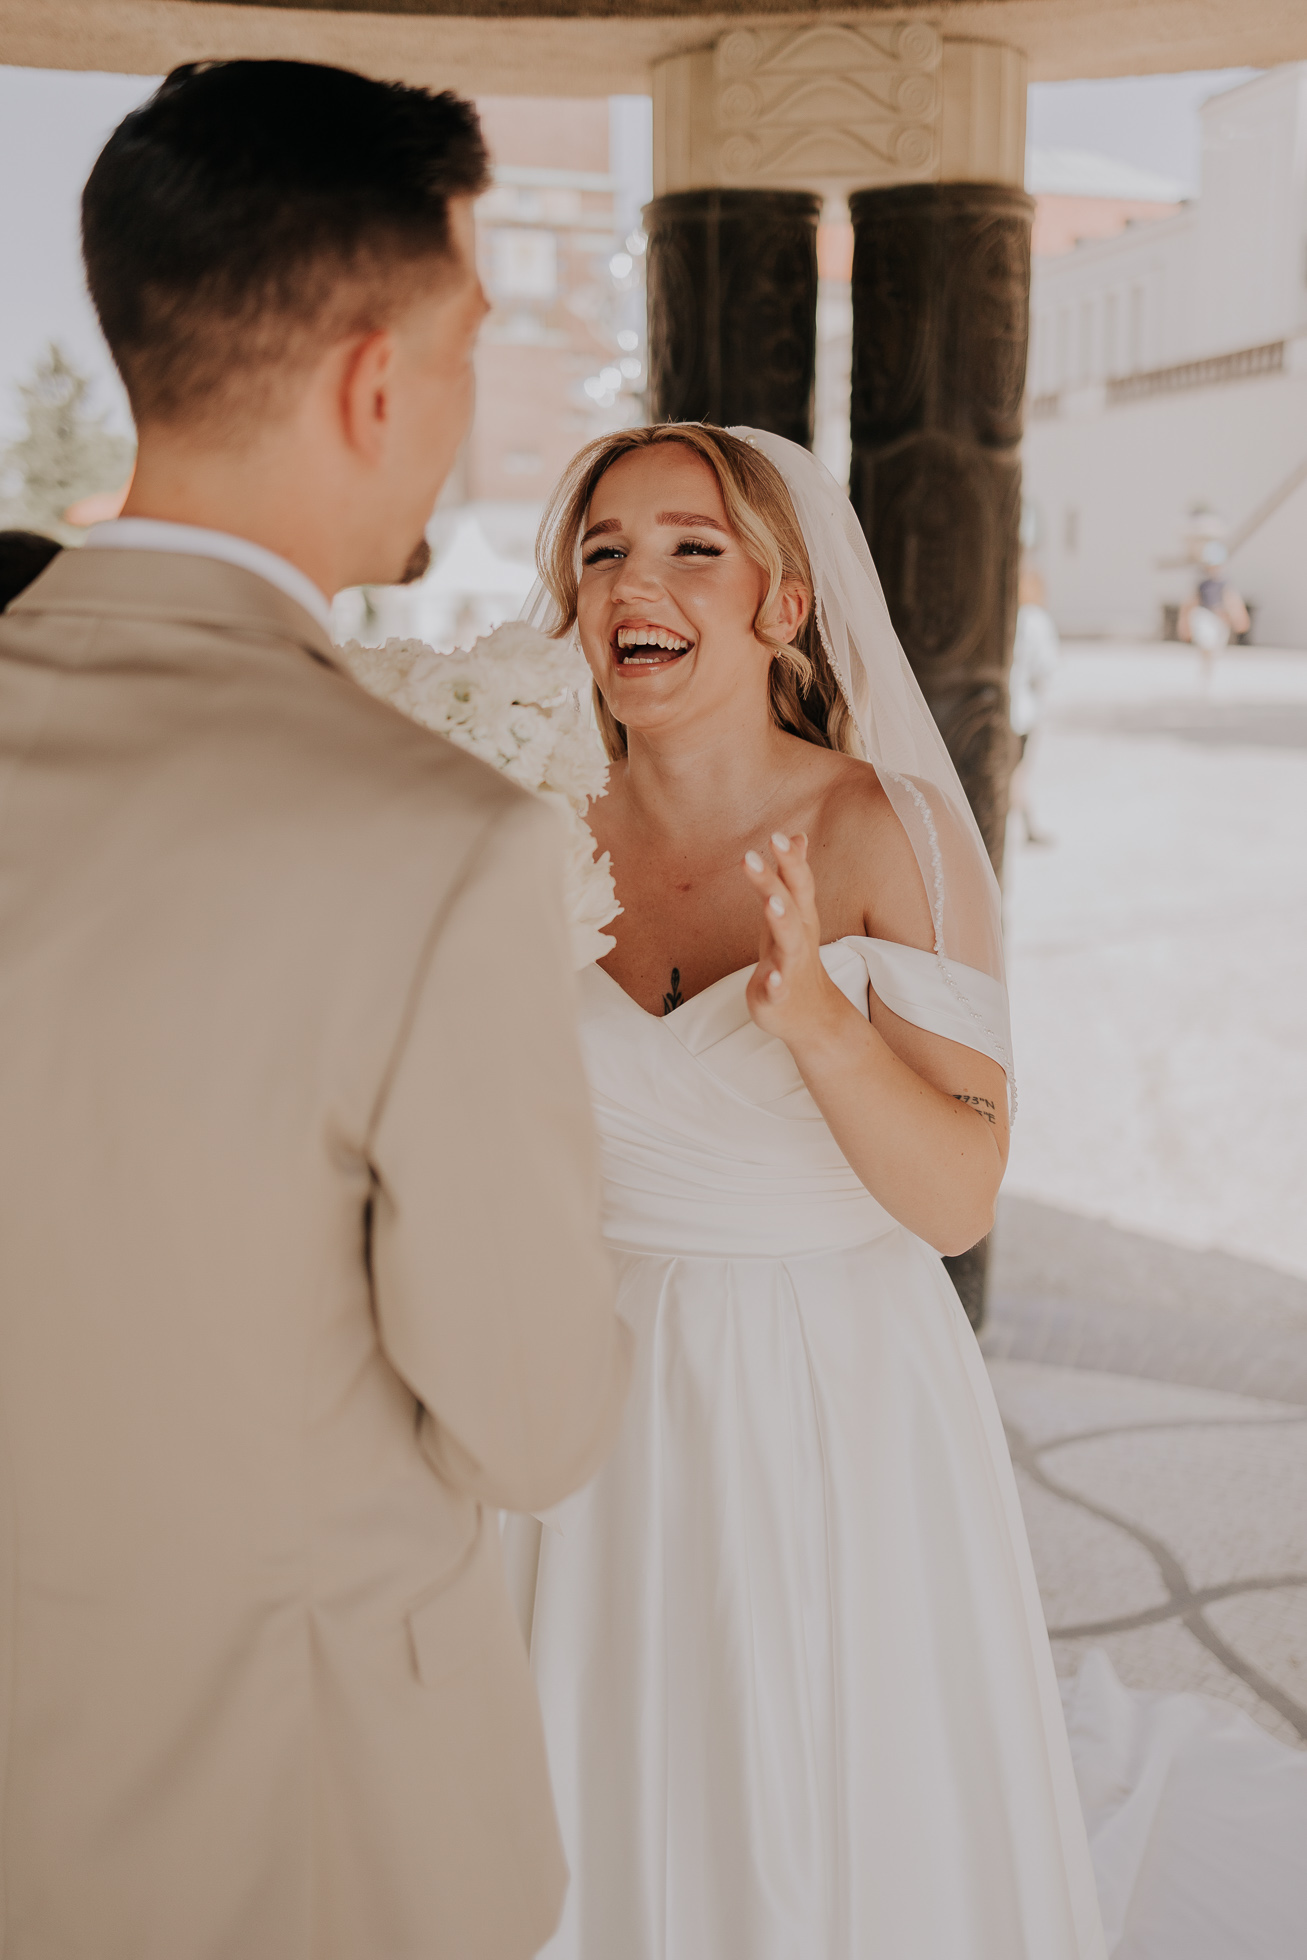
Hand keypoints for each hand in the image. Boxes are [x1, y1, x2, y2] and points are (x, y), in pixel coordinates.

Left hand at [742, 833, 844, 1048]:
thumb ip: (791, 875)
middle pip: (791, 904)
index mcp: (799, 918)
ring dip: (781, 921)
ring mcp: (790, 967)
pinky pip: (779, 989)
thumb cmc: (795, 959)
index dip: (788, 860)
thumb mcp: (793, 913)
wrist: (813, 1017)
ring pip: (788, 942)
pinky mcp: (779, 996)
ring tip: (770, 902)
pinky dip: (776, 982)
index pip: (797, 883)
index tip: (776, 835)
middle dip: (775, 879)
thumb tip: (795, 836)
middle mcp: (798, 938)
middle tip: (754, 854)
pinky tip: (770, 977)